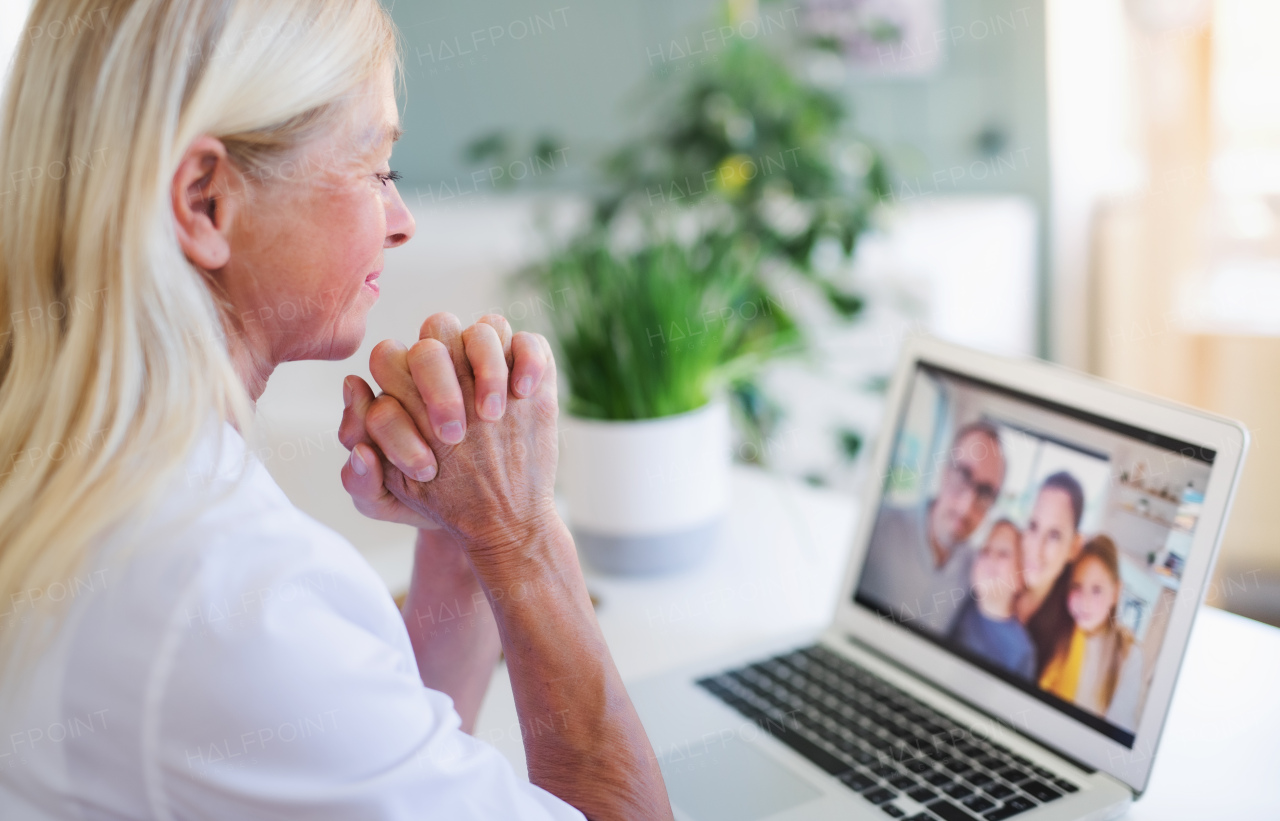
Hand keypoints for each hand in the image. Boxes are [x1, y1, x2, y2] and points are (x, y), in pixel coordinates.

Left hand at [338, 313, 550, 531]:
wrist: (494, 515)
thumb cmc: (433, 499)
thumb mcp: (387, 501)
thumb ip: (359, 477)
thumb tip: (356, 423)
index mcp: (405, 386)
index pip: (388, 357)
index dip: (398, 400)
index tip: (423, 464)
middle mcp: (447, 366)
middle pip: (436, 330)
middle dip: (439, 382)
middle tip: (452, 434)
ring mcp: (489, 366)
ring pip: (484, 329)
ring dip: (487, 369)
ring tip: (492, 416)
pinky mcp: (530, 372)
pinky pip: (530, 343)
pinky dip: (528, 361)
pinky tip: (525, 393)